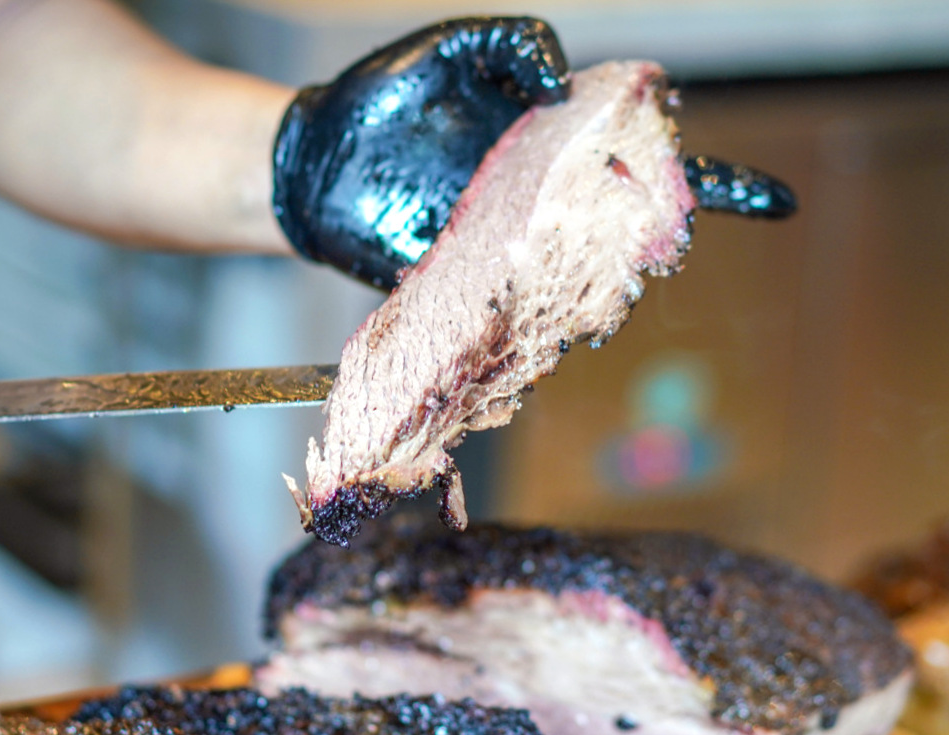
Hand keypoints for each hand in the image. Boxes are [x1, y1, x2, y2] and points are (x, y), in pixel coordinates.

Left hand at [272, 18, 798, 290]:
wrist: (316, 158)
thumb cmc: (389, 95)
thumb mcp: (453, 48)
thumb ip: (514, 45)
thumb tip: (562, 87)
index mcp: (561, 147)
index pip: (652, 164)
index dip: (717, 185)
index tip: (776, 203)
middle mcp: (546, 206)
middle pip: (628, 236)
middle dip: (656, 244)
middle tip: (661, 243)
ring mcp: (509, 252)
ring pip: (582, 287)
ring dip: (606, 296)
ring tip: (606, 294)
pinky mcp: (466, 289)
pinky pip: (514, 318)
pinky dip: (537, 330)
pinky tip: (548, 330)